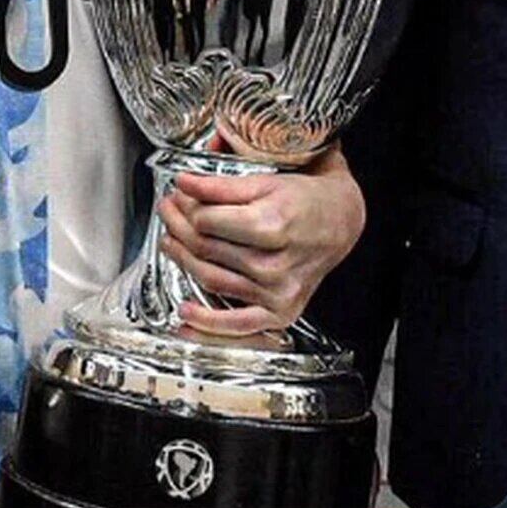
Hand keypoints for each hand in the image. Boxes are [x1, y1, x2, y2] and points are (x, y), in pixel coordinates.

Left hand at [157, 145, 364, 336]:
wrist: (338, 222)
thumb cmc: (302, 201)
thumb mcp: (264, 182)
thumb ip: (220, 186)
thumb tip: (183, 183)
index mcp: (273, 225)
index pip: (207, 221)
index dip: (185, 207)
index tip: (177, 195)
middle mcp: (276, 264)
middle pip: (206, 249)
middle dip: (178, 227)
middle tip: (168, 212)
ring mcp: (277, 292)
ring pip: (211, 279)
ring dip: (182, 261)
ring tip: (170, 243)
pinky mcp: (280, 312)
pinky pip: (237, 325)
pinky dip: (206, 324)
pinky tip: (185, 313)